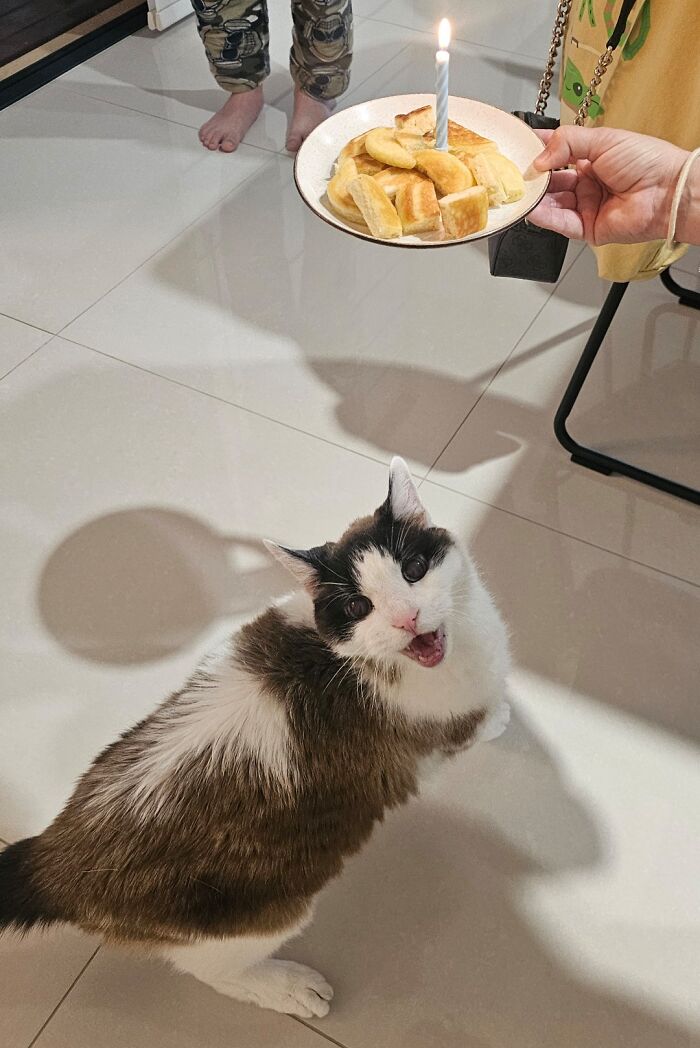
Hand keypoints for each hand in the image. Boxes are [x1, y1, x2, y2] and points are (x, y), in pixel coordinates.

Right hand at [528, 126, 689, 245]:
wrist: (667, 191)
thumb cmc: (646, 161)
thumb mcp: (603, 140)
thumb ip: (567, 143)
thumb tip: (539, 158)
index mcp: (592, 160)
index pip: (558, 155)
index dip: (538, 152)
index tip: (519, 148)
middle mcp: (587, 185)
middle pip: (551, 182)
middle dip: (533, 178)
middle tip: (515, 173)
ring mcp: (586, 207)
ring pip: (552, 204)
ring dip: (536, 198)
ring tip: (520, 191)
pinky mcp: (587, 229)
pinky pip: (560, 223)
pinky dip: (544, 217)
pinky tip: (532, 208)